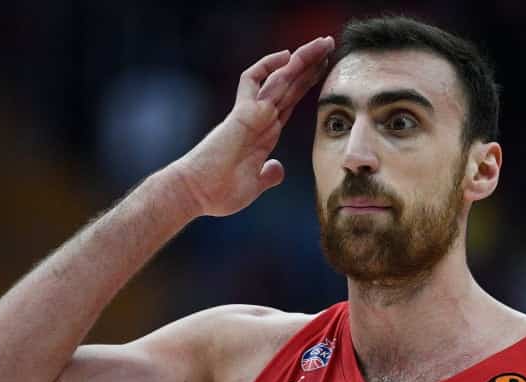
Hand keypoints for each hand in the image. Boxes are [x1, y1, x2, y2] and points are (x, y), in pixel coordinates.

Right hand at [170, 35, 334, 216]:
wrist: (196, 194)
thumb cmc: (220, 191)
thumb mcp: (255, 184)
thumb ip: (268, 174)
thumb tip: (277, 169)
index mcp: (265, 133)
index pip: (289, 101)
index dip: (306, 84)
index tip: (323, 69)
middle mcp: (260, 119)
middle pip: (289, 84)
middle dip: (310, 64)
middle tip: (329, 44)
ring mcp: (251, 113)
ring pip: (280, 78)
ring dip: (302, 59)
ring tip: (323, 42)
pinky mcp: (242, 114)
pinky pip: (254, 81)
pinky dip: (269, 66)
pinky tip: (287, 56)